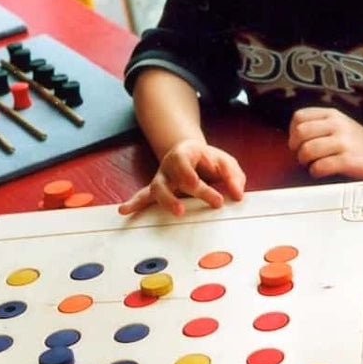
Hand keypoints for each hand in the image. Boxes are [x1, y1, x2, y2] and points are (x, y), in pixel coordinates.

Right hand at [118, 140, 245, 215]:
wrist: (191, 157)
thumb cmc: (209, 161)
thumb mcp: (225, 162)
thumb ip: (233, 176)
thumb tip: (238, 194)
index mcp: (185, 153)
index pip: (186, 164)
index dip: (194, 177)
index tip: (207, 191)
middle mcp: (169, 165)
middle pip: (173, 178)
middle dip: (190, 191)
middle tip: (207, 202)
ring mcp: (162, 178)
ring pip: (157, 189)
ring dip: (166, 201)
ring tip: (177, 211)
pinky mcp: (158, 190)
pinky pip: (144, 196)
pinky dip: (134, 203)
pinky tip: (124, 210)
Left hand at [288, 107, 362, 180]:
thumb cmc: (357, 142)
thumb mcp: (339, 124)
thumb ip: (318, 124)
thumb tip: (291, 137)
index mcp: (332, 114)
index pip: (299, 117)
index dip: (293, 132)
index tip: (299, 142)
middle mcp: (337, 125)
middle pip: (300, 132)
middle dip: (296, 148)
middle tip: (303, 156)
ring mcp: (344, 142)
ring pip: (307, 150)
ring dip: (305, 161)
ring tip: (312, 164)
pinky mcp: (349, 161)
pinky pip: (320, 166)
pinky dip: (315, 171)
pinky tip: (321, 172)